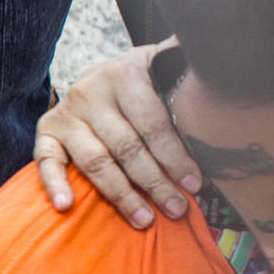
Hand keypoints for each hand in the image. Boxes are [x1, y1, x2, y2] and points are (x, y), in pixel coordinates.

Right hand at [33, 40, 202, 227]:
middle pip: (126, 147)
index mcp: (126, 75)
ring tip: (145, 219)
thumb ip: (186, 62)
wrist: (102, 72)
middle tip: (176, 209)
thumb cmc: (147, 77)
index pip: (152, 123)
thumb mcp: (165, 62)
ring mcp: (66, 113)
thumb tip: (228, 55)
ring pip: (95, 161)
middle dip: (155, 182)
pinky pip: (46, 160)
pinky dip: (54, 184)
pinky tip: (68, 206)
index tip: (195, 184)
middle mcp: (91, 92)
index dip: (175, 156)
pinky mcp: (46, 131)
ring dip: (121, 194)